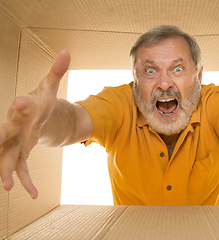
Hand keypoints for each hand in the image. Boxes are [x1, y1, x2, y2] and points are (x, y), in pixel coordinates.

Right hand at [0, 50, 69, 198]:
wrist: (31, 114)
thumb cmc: (39, 100)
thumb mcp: (49, 86)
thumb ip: (57, 71)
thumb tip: (67, 51)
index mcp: (24, 107)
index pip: (22, 105)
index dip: (22, 104)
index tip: (23, 101)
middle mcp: (14, 125)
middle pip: (5, 131)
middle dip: (0, 135)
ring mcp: (13, 141)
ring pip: (7, 156)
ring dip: (6, 170)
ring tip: (6, 185)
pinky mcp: (18, 153)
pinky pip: (21, 169)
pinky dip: (26, 181)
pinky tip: (33, 194)